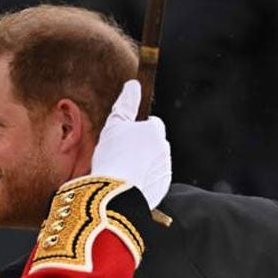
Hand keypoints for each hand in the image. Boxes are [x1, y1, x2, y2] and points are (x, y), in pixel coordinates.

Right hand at [91, 80, 171, 208]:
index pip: (152, 123)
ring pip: (154, 160)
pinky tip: (127, 181)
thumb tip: (133, 84)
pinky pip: (153, 178)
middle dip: (142, 146)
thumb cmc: (112, 155)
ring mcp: (165, 168)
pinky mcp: (162, 186)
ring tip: (121, 169)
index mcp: (155, 130)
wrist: (115, 192)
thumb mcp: (114, 125)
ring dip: (142, 162)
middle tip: (120, 154)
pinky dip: (143, 178)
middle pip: (154, 142)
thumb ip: (126, 104)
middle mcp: (165, 148)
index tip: (123, 137)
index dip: (136, 129)